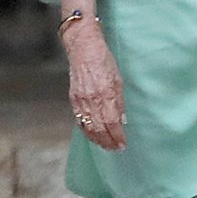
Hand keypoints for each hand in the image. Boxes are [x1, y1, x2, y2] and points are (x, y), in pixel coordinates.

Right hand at [64, 21, 126, 150]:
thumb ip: (119, 101)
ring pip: (88, 127)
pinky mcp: (73, 99)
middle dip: (108, 142)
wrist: (82, 48)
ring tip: (105, 146)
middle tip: (115, 149)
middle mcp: (92, 100)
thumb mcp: (118, 79)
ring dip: (98, 140)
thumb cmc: (102, 59)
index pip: (112, 123)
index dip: (118, 136)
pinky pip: (79, 120)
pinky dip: (86, 131)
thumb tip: (122, 120)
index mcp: (106, 94)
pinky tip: (92, 135)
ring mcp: (80, 100)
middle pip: (100, 129)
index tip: (123, 144)